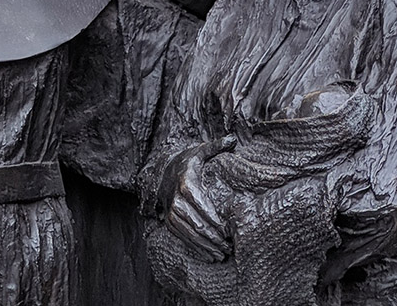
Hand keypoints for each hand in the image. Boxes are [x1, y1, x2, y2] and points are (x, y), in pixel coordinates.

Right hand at [163, 141, 233, 261]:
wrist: (164, 169)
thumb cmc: (189, 161)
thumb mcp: (201, 151)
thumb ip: (217, 146)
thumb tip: (232, 140)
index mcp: (185, 182)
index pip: (199, 204)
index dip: (212, 219)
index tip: (226, 230)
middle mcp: (174, 198)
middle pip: (193, 221)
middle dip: (211, 237)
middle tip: (227, 247)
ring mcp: (170, 210)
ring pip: (187, 232)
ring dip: (203, 245)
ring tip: (220, 254)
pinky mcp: (168, 219)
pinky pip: (181, 236)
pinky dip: (194, 247)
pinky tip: (208, 255)